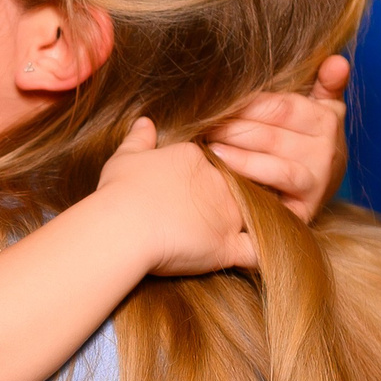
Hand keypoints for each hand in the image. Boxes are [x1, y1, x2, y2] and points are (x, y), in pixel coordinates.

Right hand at [97, 118, 257, 275]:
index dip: (201, 182)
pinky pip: (256, 251)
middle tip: (207, 219)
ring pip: (253, 214)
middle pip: (235, 187)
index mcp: (195, 158)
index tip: (186, 197)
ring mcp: (228, 213)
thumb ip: (139, 139)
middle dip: (226, 201)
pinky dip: (262, 253)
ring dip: (248, 223)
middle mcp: (219, 180)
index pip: (211, 166)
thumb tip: (145, 122)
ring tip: (236, 236)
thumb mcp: (125, 157)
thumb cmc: (119, 192)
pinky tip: (259, 258)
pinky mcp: (228, 246)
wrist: (123, 225)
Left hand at [205, 54, 349, 221]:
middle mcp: (328, 148)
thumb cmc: (304, 144)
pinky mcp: (307, 204)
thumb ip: (325, 84)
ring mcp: (319, 178)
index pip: (282, 105)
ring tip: (209, 141)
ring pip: (274, 155)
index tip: (216, 98)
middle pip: (273, 129)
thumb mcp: (319, 110)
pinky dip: (248, 170)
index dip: (247, 103)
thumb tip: (337, 61)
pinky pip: (276, 181)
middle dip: (234, 124)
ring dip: (237, 147)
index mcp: (328, 119)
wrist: (313, 194)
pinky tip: (221, 162)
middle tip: (203, 120)